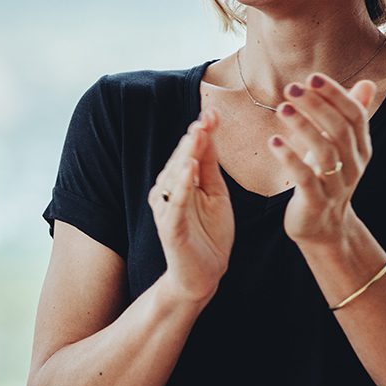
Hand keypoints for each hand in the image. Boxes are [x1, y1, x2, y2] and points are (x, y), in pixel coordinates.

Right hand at [148, 108, 234, 300]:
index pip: (192, 151)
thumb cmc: (210, 233)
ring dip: (187, 154)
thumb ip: (210, 166)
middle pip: (181, 159)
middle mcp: (169, 191)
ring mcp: (168, 209)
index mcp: (181, 181)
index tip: (214, 110)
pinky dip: (181, 186)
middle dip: (195, 137)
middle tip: (207, 116)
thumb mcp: (216, 193)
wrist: (206, 274)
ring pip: (175, 176)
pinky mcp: (170, 228)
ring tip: (198, 134)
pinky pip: (175, 204)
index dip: (201, 131)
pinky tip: (190, 169)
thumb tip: (209, 130)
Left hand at [268, 74, 376, 244]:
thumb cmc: (328, 178)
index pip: (355, 116)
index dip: (336, 95)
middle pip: (340, 130)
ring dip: (303, 127)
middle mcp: (354, 166)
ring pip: (325, 152)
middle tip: (292, 88)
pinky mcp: (316, 203)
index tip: (312, 78)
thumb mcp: (342, 147)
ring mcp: (336, 186)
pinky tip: (274, 141)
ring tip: (282, 108)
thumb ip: (353, 116)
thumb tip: (368, 83)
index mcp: (361, 149)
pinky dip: (290, 158)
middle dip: (317, 106)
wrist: (324, 228)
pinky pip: (305, 178)